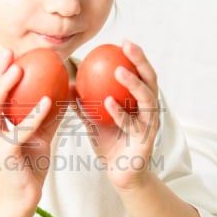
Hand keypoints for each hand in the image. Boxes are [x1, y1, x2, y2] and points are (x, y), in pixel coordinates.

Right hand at [0, 50, 62, 207]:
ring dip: (5, 88)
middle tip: (10, 54)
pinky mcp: (5, 155)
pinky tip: (47, 100)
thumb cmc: (31, 166)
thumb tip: (66, 90)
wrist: (24, 198)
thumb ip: (49, 115)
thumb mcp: (41, 136)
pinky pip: (19, 132)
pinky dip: (33, 116)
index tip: (12, 53)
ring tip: (19, 70)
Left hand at [77, 40, 160, 189]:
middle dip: (141, 60)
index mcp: (141, 102)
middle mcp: (149, 110)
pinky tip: (108, 103)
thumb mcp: (95, 121)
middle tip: (127, 46)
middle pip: (150, 79)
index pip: (142, 73)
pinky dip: (120, 113)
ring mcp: (150, 125)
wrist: (122, 175)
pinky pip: (131, 124)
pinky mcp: (146, 141)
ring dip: (133, 84)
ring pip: (146, 100)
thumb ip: (85, 103)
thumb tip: (66, 84)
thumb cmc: (110, 145)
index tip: (122, 41)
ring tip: (119, 71)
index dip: (136, 56)